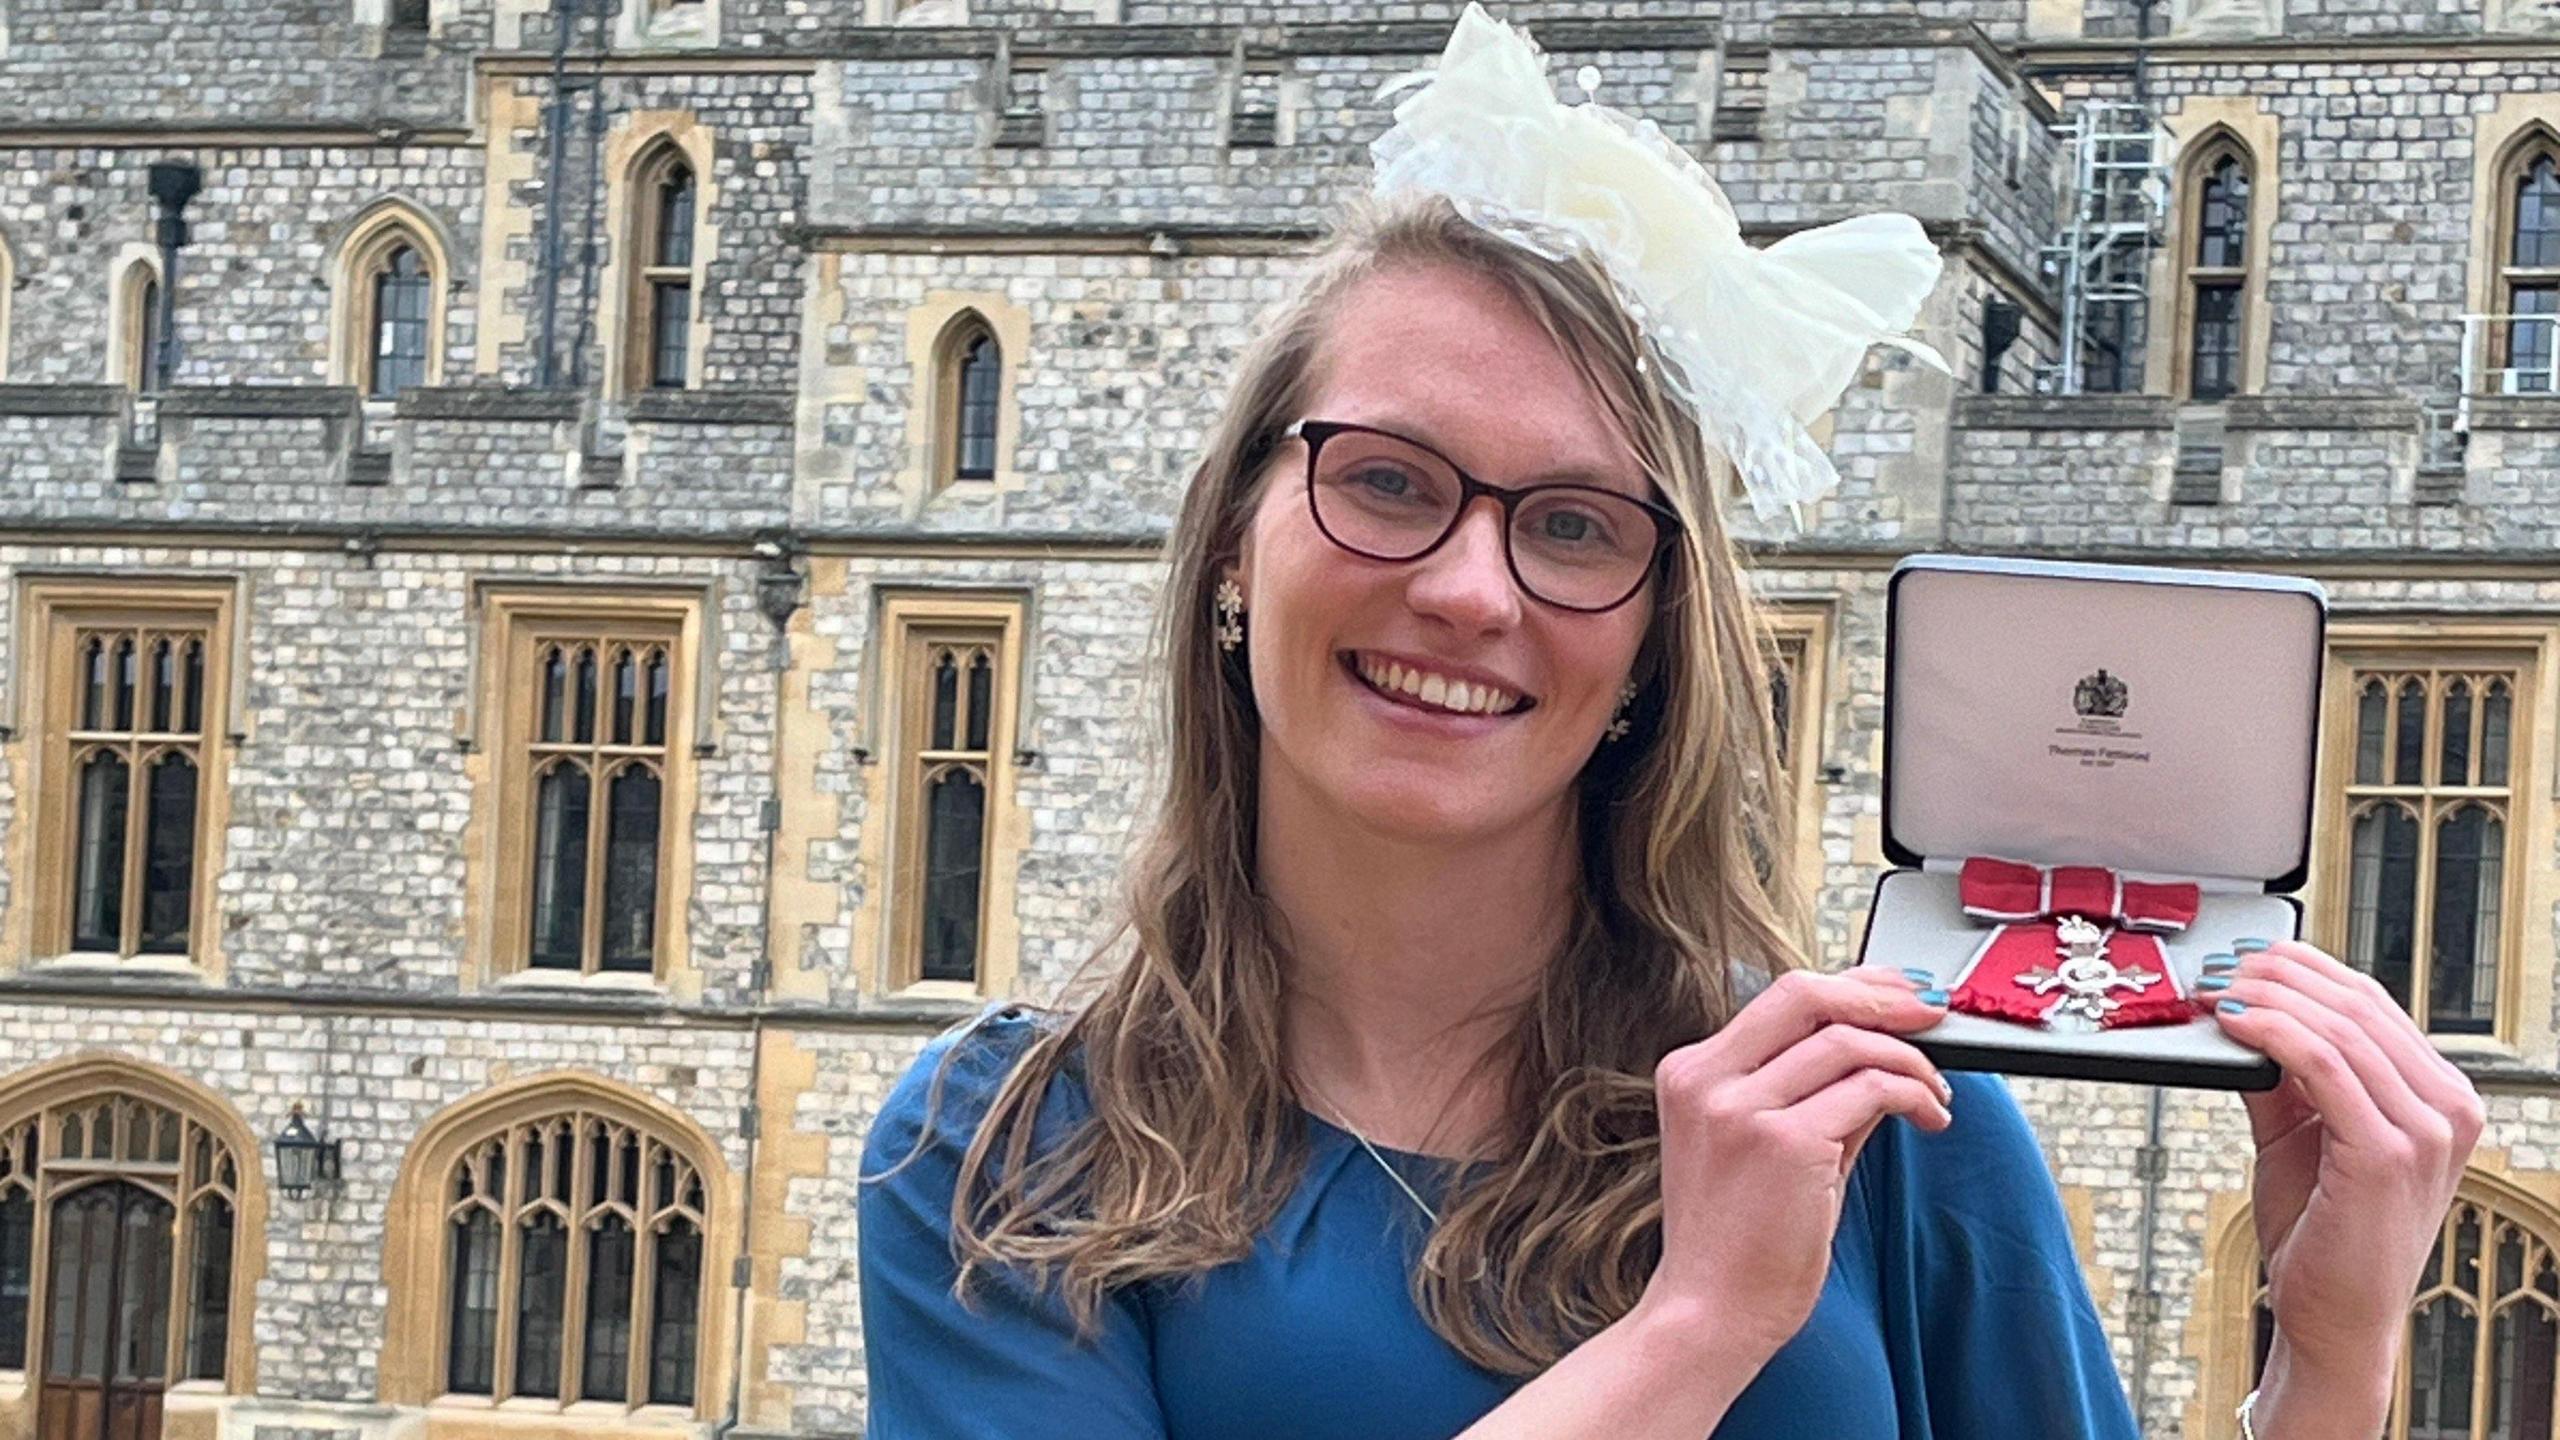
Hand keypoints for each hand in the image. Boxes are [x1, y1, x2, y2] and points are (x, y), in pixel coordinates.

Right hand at [1641, 967, 1953, 1365]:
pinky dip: (1913, 1095)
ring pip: (1846, 1042)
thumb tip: (1880, 1053)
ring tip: (1936, 1090)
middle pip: (1805, 994)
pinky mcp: (1784, 1143)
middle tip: (1929, 1016)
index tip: (1895, 991)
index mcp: (1691, 1073)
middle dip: (1881, 998)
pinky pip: (1869, 1091)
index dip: (1850, 986)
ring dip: (1909, 1060)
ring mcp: (1741, 1109)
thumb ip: (1815, 1093)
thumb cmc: (1735, 1241)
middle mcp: (1707, 1079)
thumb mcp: (1765, 1148)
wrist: (1709, 1313)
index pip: (1780, 998)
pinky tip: (1931, 1117)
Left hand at [2206, 940, 2483, 1430]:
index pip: (2372, 1003)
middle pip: (2356, 1005)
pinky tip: (2233, 1025)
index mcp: (2440, 1098)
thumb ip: (2284, 1076)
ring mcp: (2425, 1132)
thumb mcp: (2301, 1134)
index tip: (2244, 958)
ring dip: (2264, 998)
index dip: (2303, 969)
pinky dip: (2270, 1033)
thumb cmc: (2322, 1232)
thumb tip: (2242, 1011)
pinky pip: (2322, 1065)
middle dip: (2277, 975)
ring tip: (2212, 994)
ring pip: (2338, 1028)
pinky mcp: (2386, 1155)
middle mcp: (2448, 1109)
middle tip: (2216, 969)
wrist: (2333, 1317)